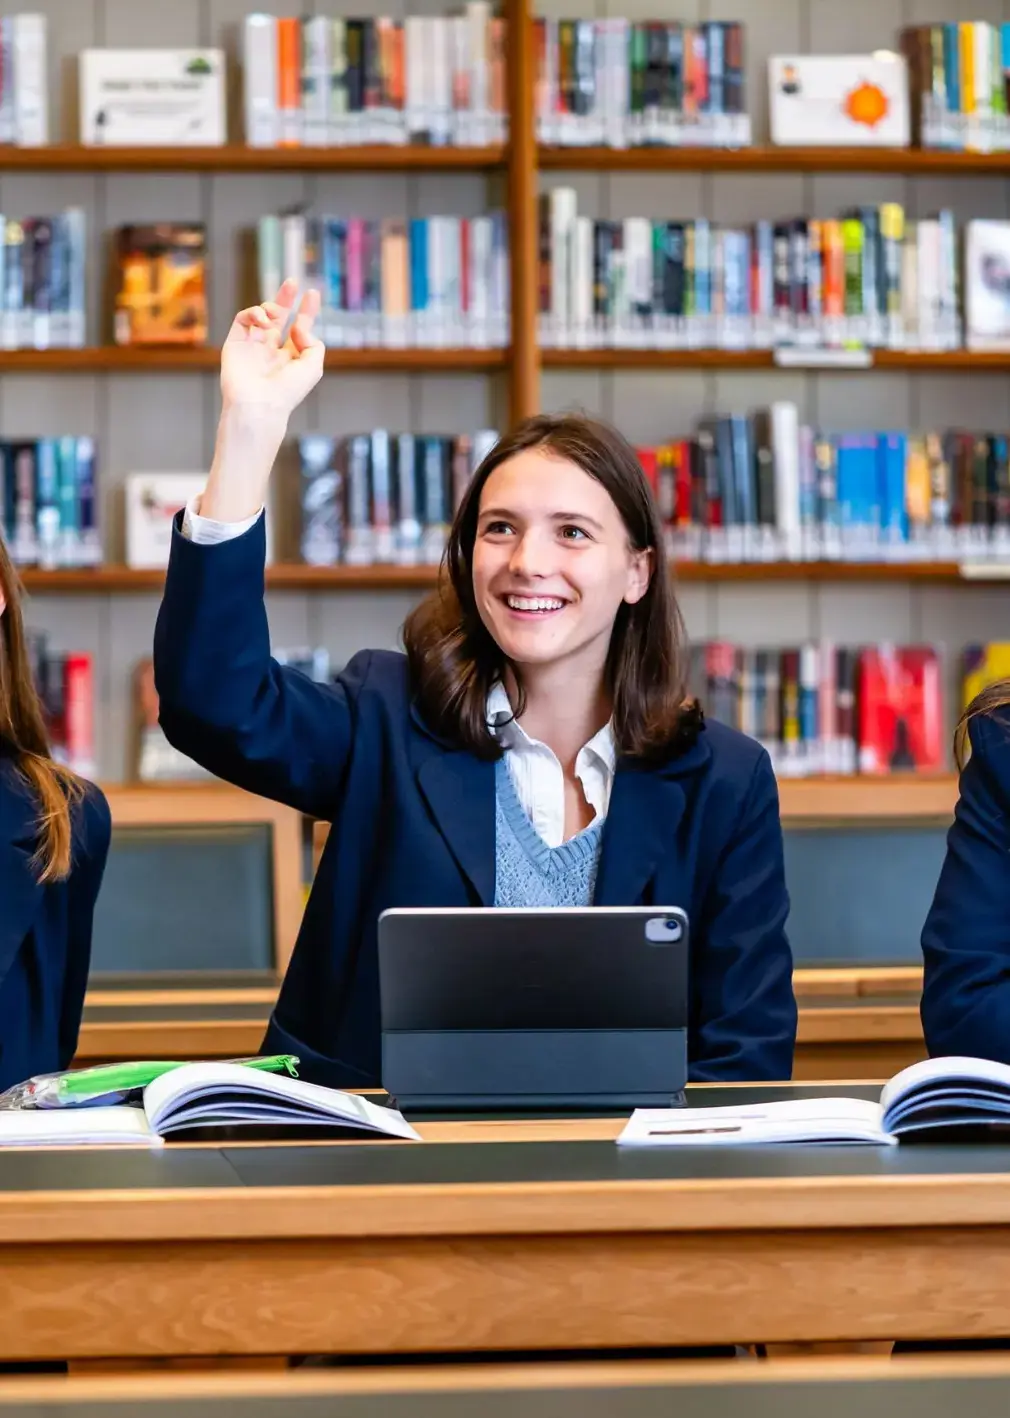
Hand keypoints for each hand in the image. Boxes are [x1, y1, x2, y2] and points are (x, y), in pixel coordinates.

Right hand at [220, 279, 324, 419]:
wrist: (258, 402)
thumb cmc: (287, 390)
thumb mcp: (313, 367)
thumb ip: (313, 342)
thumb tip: (298, 325)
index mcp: (290, 358)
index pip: (299, 329)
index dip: (306, 311)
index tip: (312, 294)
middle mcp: (271, 351)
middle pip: (279, 317)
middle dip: (285, 298)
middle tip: (293, 282)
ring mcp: (252, 346)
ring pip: (260, 316)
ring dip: (270, 308)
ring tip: (274, 315)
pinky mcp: (235, 343)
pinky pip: (242, 319)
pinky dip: (252, 313)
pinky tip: (262, 319)